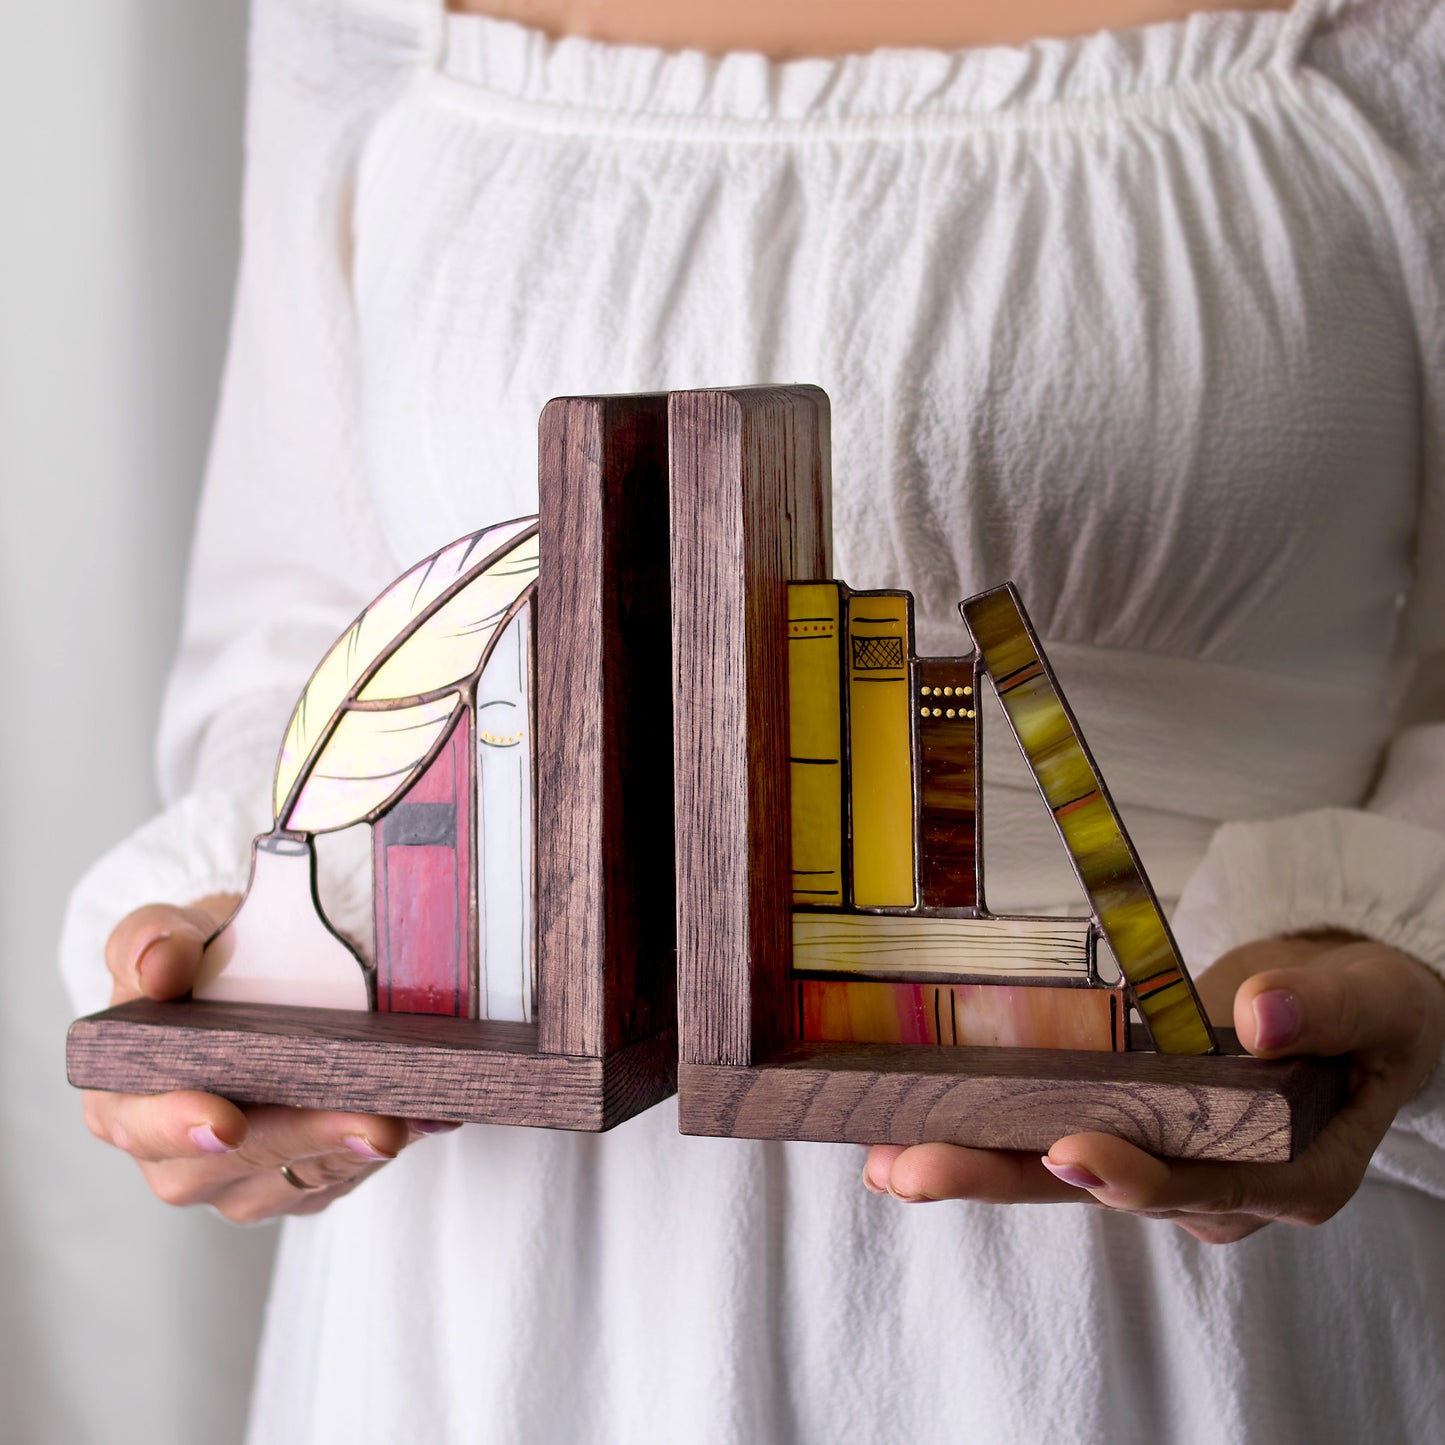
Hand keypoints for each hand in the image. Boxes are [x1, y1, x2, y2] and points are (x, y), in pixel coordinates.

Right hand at [81, 896, 454, 1222]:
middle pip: (239, 1163)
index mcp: (126, 1100)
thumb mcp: (168, 936)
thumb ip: (151, 942)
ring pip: (303, 1177)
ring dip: (362, 1148)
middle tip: (370, 1125)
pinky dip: (389, 1145)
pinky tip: (428, 1115)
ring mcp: (243, 1177)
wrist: (247, 979)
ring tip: (414, 1115)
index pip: (142, 1125)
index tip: (226, 1121)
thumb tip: (160, 962)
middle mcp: (178, 1155)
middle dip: (309, 1140)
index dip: (179, 1127)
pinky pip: (344, 1176)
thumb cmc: (199, 965)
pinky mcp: (302, 1182)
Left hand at [863, 934, 1444, 1243]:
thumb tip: (1259, 1017)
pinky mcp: (1130, 1131)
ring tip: (889, 1160)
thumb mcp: (1374, 1001)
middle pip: (1105, 1190)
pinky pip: (1054, 1141)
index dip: (1132, 1174)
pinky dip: (988, 1135)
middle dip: (1006, 1178)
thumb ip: (1323, 1009)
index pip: (1201, 1186)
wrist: (1346, 1014)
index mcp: (1292, 1177)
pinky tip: (911, 1135)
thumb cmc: (1371, 1014)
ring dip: (976, 1164)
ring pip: (1064, 1175)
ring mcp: (1169, 1165)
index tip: (1069, 1150)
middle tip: (916, 1167)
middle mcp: (1221, 1189)